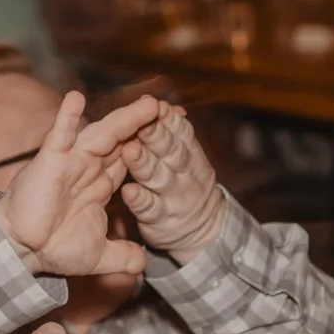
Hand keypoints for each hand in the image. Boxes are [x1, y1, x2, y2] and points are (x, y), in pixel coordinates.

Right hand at [0, 91, 161, 276]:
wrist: (22, 252)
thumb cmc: (53, 249)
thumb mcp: (98, 255)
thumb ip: (122, 256)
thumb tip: (143, 265)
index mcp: (100, 184)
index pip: (133, 159)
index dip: (154, 146)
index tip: (177, 131)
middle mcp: (88, 167)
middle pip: (124, 141)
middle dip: (146, 126)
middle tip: (169, 109)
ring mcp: (70, 161)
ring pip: (102, 134)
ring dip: (125, 119)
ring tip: (149, 104)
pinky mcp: (49, 162)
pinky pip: (59, 135)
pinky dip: (66, 116)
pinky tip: (76, 97)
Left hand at [118, 105, 225, 263]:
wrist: (205, 229)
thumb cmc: (185, 182)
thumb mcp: (187, 155)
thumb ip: (173, 132)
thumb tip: (162, 104)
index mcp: (189, 153)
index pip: (181, 133)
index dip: (169, 120)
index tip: (157, 105)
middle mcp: (184, 173)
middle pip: (171, 152)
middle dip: (157, 136)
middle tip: (142, 123)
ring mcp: (173, 197)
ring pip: (158, 178)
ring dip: (144, 164)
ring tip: (130, 151)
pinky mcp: (161, 220)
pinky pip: (150, 209)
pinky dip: (140, 200)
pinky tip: (128, 191)